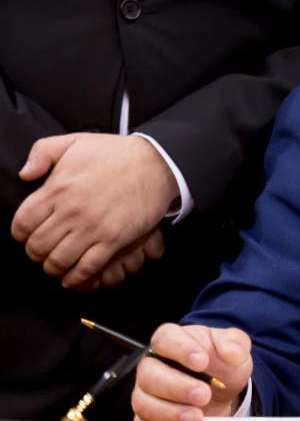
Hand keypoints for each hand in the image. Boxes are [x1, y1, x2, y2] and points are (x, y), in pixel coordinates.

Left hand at [12, 133, 178, 288]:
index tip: (28, 236)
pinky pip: (87, 268)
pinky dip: (77, 278)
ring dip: (54, 268)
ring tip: (58, 264)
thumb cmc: (116, 153)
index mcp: (57, 188)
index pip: (22, 223)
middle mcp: (71, 211)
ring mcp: (93, 227)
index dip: (21, 234)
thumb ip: (42, 152)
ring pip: (58, 261)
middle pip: (37, 247)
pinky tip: (75, 277)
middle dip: (36, 253)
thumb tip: (25, 174)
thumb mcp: (75, 141)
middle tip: (43, 252)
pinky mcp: (114, 239)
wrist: (156, 163)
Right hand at [132, 324, 253, 420]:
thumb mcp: (235, 347)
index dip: (181, 350)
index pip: (165, 339)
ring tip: (198, 417)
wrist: (222, 391)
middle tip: (204, 395)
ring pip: (144, 403)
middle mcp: (153, 365)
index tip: (202, 362)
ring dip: (172, 413)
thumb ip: (235, 343)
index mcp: (172, 340)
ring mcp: (146, 392)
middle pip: (149, 374)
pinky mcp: (146, 417)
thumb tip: (232, 352)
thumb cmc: (221, 363)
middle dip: (177, 387)